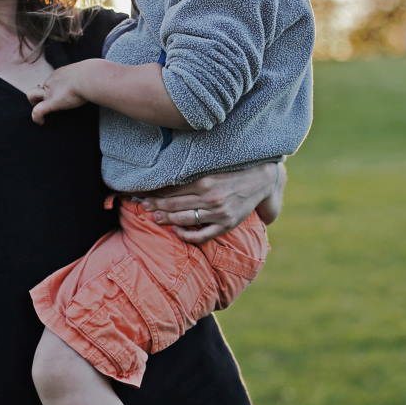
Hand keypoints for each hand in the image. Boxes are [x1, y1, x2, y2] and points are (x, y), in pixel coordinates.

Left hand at [27, 62, 89, 123]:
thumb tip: (97, 78)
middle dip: (39, 95)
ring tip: (39, 112)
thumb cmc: (93, 75)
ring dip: (33, 103)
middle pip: (40, 87)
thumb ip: (87, 78)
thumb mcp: (89, 74)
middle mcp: (52, 81)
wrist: (90, 77)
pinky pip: (37, 111)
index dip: (52, 89)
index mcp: (61, 74)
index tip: (59, 95)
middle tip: (46, 103)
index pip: (52, 81)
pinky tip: (41, 122)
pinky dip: (36, 117)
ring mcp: (50, 92)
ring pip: (31, 95)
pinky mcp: (52, 102)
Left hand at [141, 162, 280, 243]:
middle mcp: (210, 197)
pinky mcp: (226, 224)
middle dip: (156, 206)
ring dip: (167, 219)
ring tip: (155, 218)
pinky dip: (186, 235)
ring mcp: (218, 213)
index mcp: (205, 181)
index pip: (172, 189)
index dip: (156, 193)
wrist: (261, 179)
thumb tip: (168, 176)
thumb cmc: (233, 171)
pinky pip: (202, 235)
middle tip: (144, 206)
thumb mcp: (212, 169)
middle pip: (174, 204)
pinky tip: (177, 231)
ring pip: (184, 219)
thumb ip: (193, 174)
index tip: (144, 194)